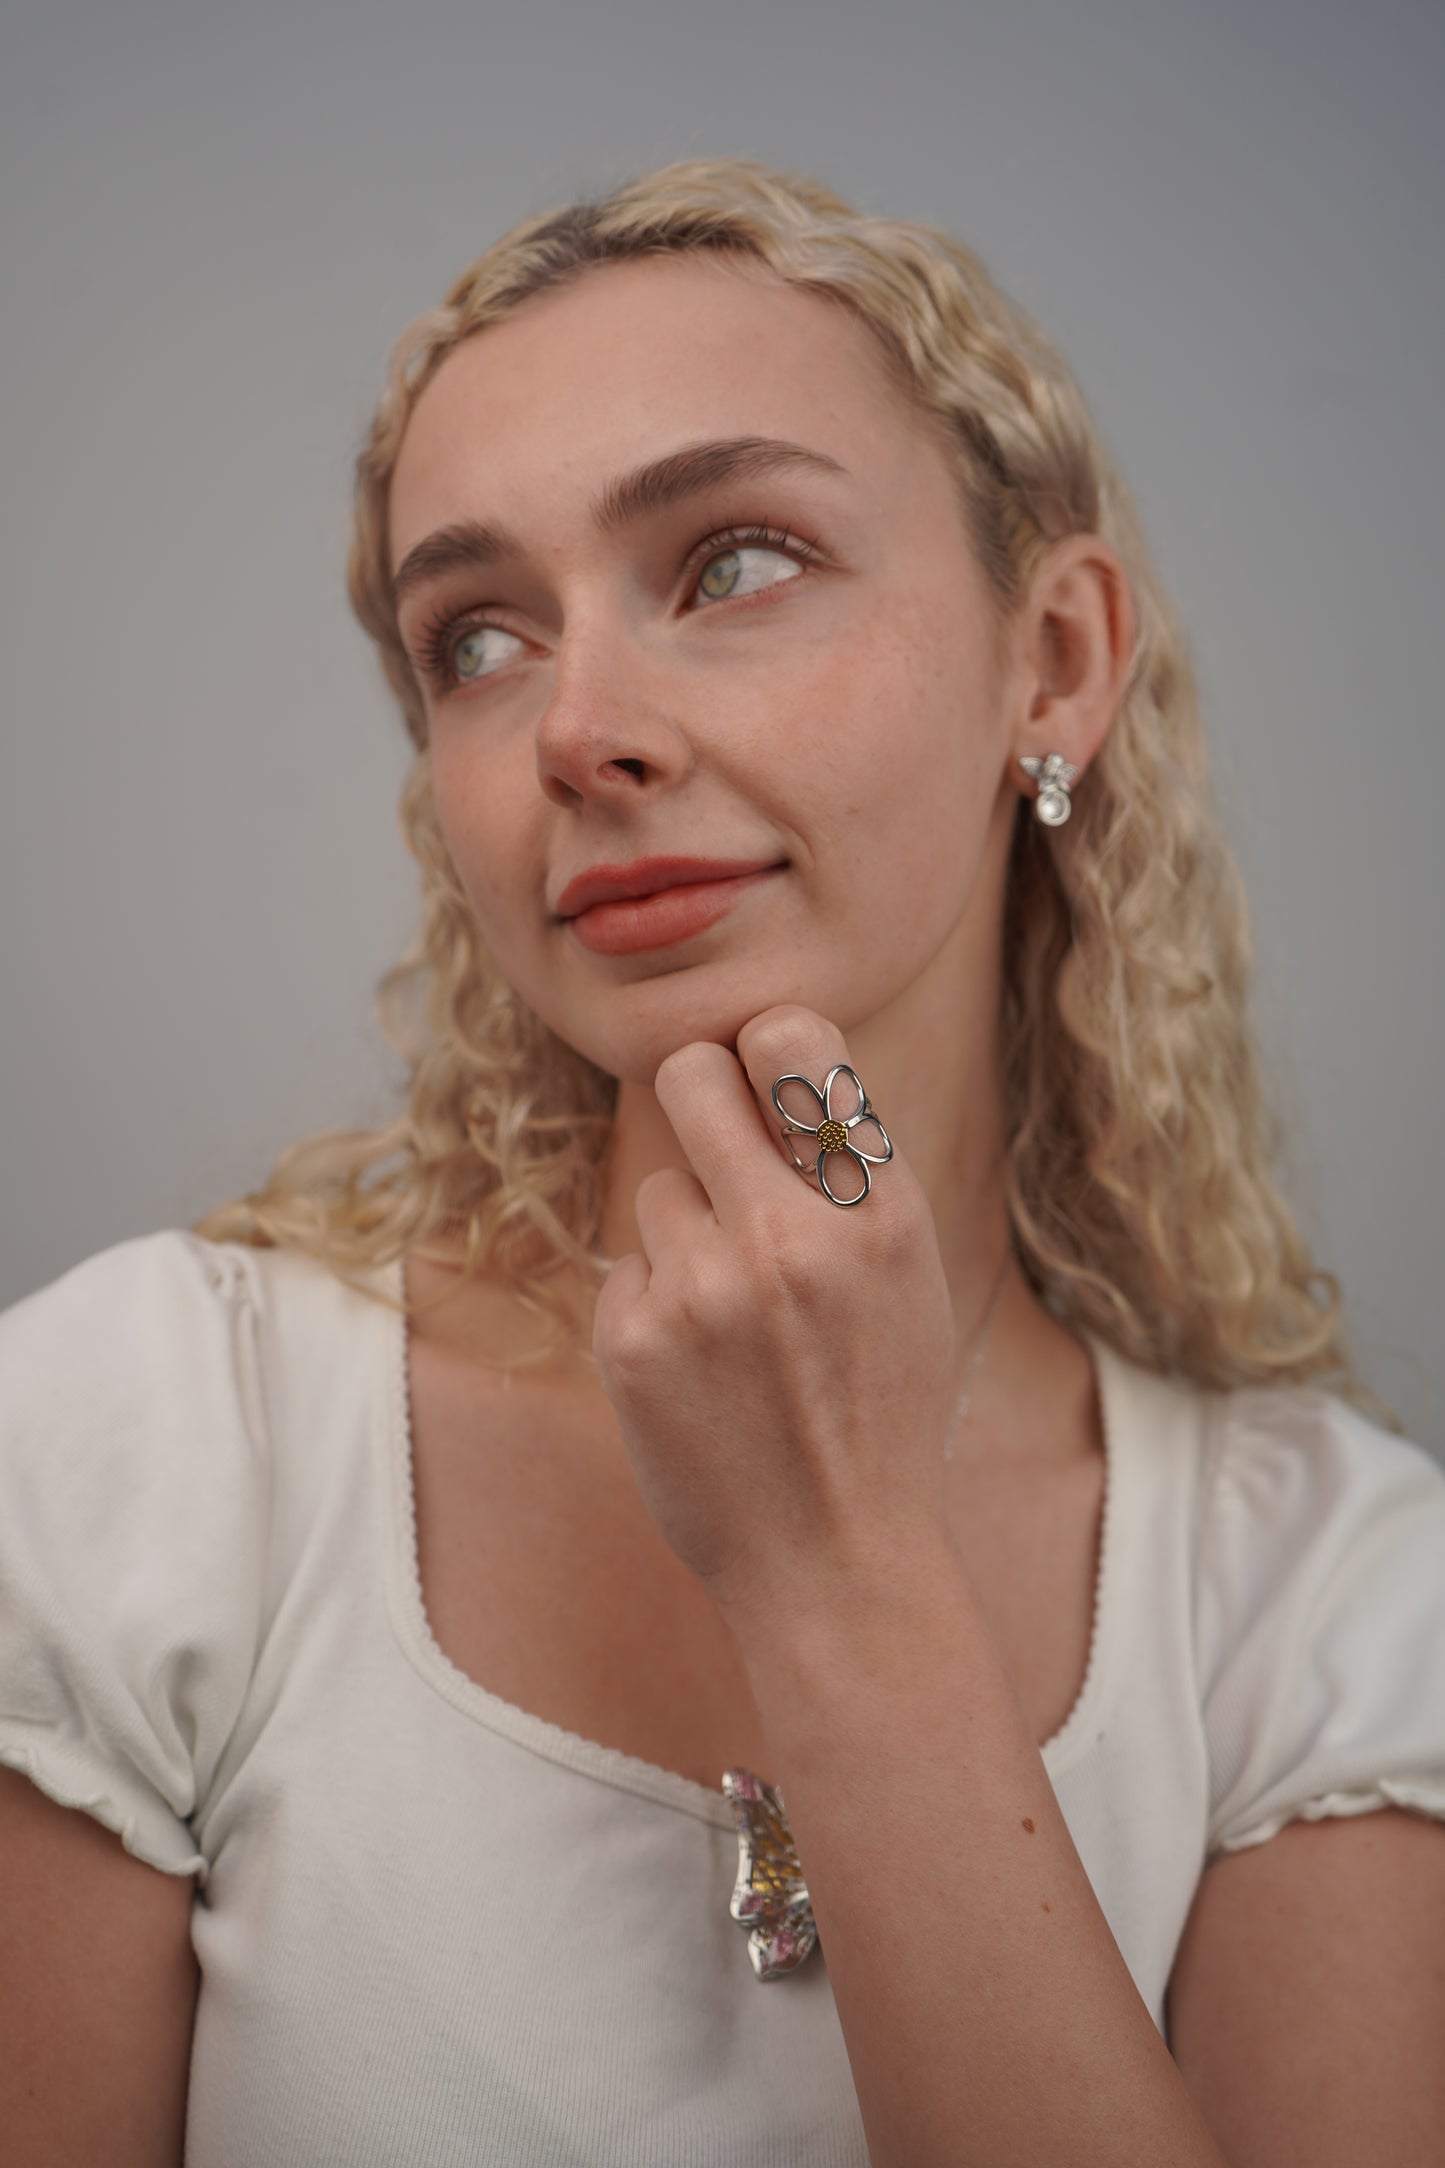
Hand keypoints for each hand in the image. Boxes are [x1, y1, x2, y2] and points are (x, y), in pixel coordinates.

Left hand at [590, 1003, 963, 1635]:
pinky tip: (701, 1369)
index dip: (764, 1046)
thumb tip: (772, 1059)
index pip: (793, 1037)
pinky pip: (628, 1264)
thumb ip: (851, 1174)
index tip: (762, 1076)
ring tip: (735, 1316)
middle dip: (696, 1096)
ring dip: (687, 1232)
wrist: (834, 1560)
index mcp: (880, 1212)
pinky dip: (656, 1304)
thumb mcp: (908, 1277)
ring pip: (659, 1186)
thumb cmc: (878, 1408)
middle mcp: (793, 1237)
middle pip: (691, 1073)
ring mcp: (706, 1289)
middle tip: (714, 1148)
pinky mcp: (634, 1339)